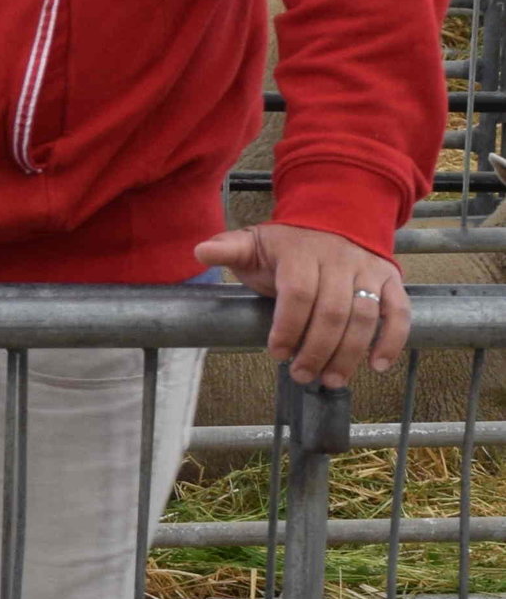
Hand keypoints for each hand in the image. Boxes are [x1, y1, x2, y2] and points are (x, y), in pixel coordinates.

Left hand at [191, 222, 409, 389]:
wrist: (335, 218)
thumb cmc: (286, 244)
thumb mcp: (253, 243)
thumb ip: (228, 249)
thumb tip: (200, 251)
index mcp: (302, 252)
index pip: (298, 293)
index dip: (288, 327)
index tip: (276, 353)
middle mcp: (340, 259)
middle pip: (333, 311)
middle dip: (316, 349)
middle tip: (302, 375)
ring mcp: (368, 270)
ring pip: (365, 316)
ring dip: (349, 353)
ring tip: (331, 380)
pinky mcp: (390, 280)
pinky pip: (398, 311)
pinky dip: (392, 340)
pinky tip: (378, 366)